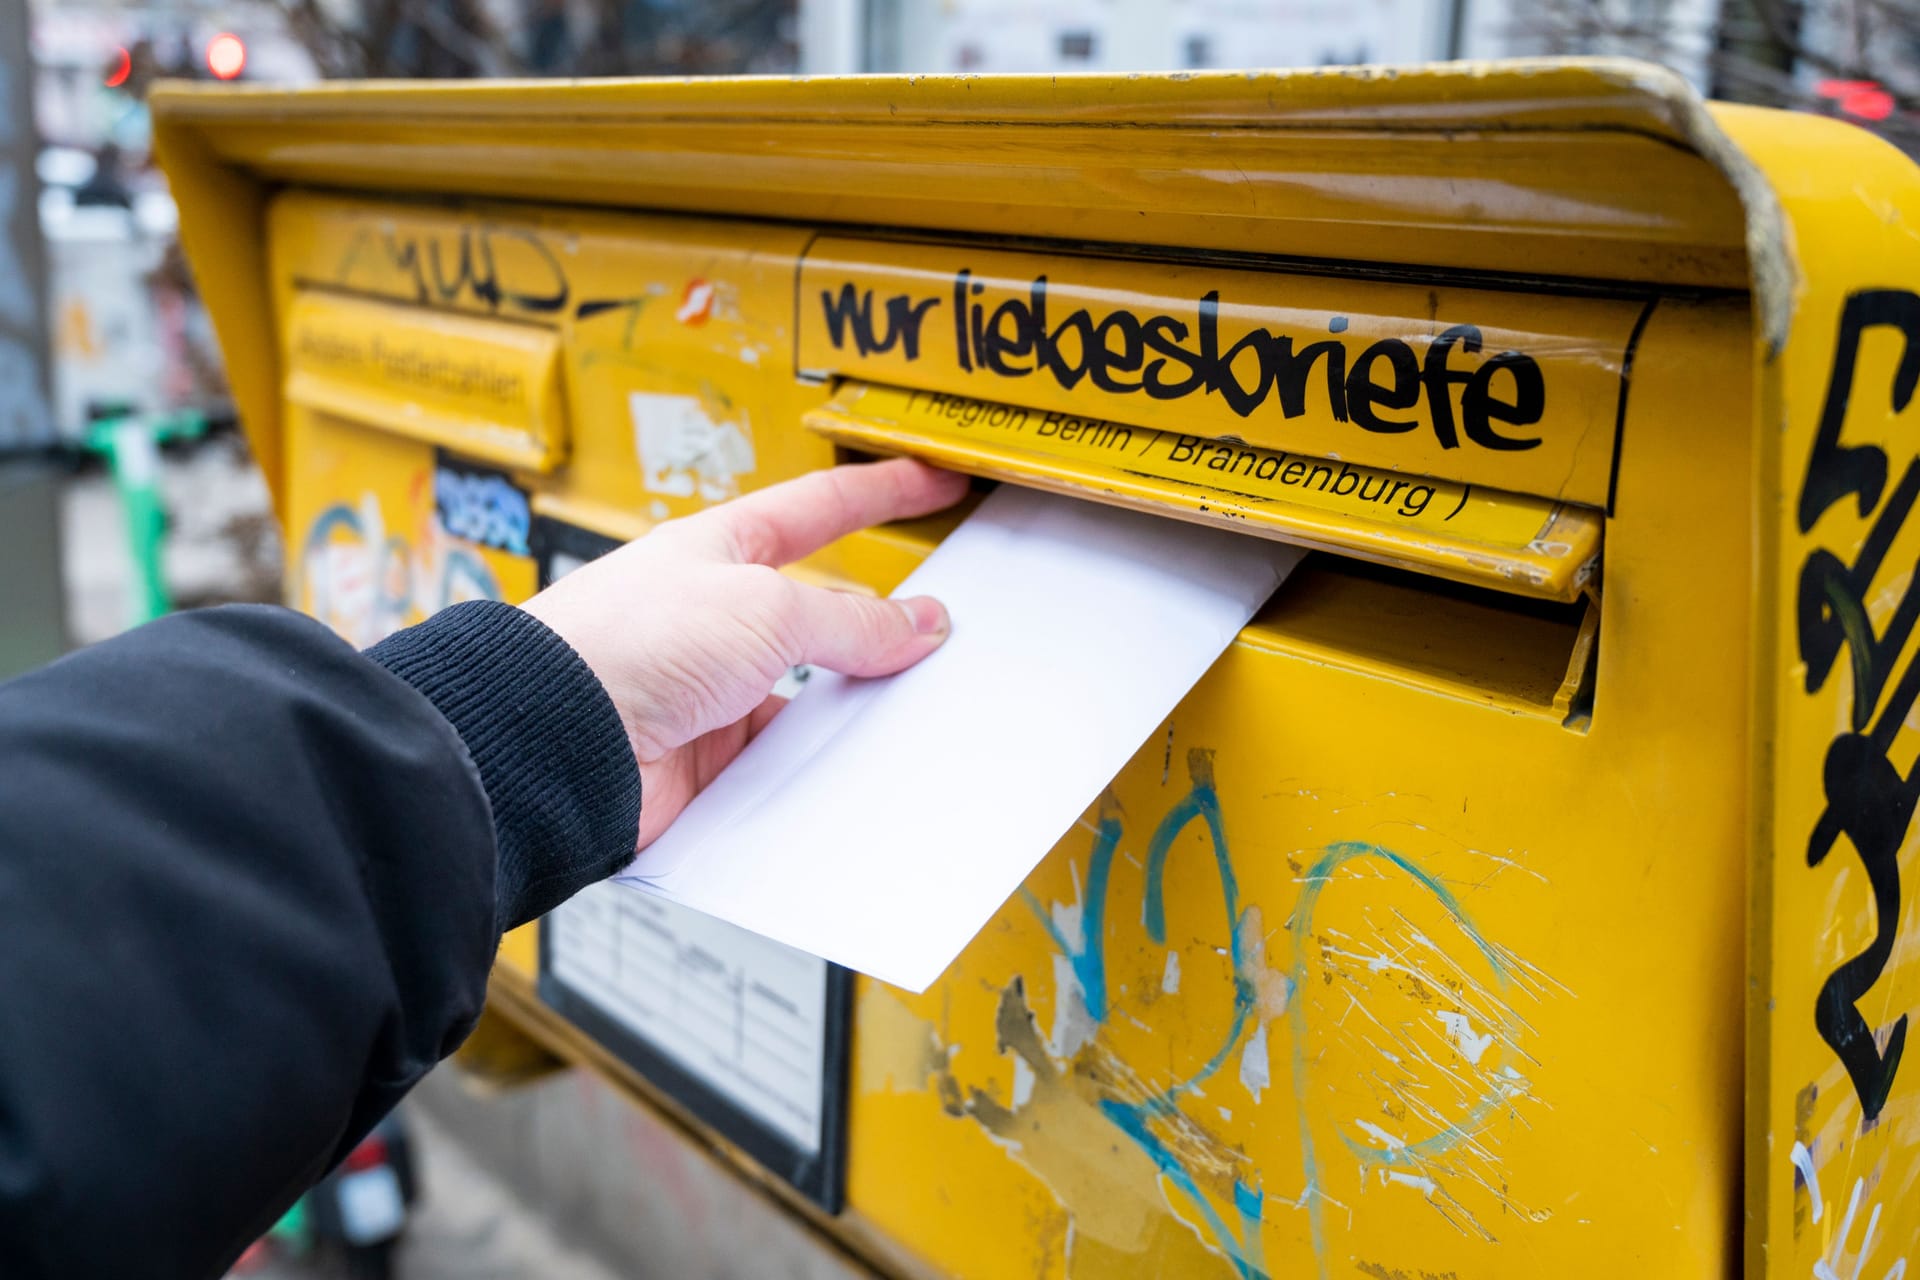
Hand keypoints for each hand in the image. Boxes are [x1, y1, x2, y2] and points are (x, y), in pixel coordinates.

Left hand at [522, 458, 968, 848]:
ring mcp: (709, 689)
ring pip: (808, 695)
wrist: (555, 741)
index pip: (819, 509)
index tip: (935, 482)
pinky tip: (848, 771)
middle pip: (820, 613)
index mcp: (721, 550)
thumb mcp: (764, 609)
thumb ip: (849, 621)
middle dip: (879, 623)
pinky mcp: (705, 759)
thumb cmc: (626, 644)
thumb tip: (917, 625)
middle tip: (945, 628)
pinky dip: (815, 767)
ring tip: (908, 711)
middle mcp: (714, 617)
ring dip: (850, 706)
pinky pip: (782, 759)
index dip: (882, 492)